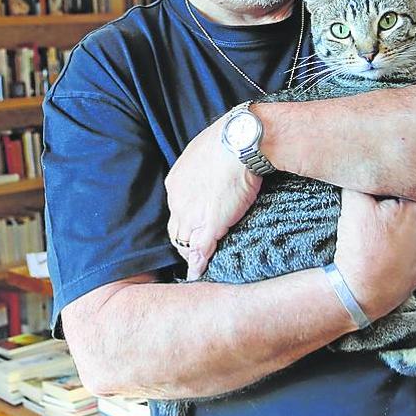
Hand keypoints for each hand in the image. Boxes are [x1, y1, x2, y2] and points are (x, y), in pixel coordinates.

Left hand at [166, 115, 261, 279]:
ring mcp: (192, 215)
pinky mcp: (210, 225)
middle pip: (176, 231)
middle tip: (195, 253)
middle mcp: (178, 201)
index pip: (176, 213)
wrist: (240, 141)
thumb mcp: (205, 154)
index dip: (185, 224)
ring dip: (191, 256)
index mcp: (176, 184)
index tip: (194, 230)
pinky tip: (199, 274)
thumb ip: (202, 171)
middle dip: (184, 243)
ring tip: (200, 265)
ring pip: (185, 243)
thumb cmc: (229, 141)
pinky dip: (198, 266)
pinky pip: (199, 252)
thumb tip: (210, 177)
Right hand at [333, 190, 415, 320]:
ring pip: (411, 234)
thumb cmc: (360, 248)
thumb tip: (364, 169)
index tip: (373, 201)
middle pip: (409, 211)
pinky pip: (410, 255)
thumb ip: (362, 181)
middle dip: (392, 212)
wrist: (360, 291)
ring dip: (397, 233)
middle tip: (372, 220)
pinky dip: (398, 254)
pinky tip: (382, 256)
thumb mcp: (354, 204)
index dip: (386, 193)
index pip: (404, 190)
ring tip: (376, 240)